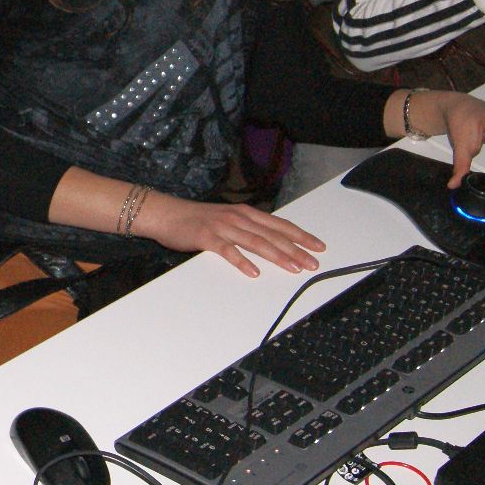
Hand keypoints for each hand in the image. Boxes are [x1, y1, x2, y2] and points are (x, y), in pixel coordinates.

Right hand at [138, 194, 326, 278]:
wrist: (166, 213)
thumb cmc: (197, 219)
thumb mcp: (228, 219)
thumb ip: (248, 228)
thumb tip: (272, 242)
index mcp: (246, 213)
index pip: (280, 225)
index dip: (300, 236)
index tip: (318, 247)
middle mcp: (238, 218)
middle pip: (272, 235)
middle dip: (296, 249)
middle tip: (313, 263)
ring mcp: (223, 227)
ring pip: (256, 242)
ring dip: (277, 255)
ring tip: (293, 267)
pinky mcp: (206, 237)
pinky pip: (227, 251)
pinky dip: (241, 261)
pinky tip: (253, 272)